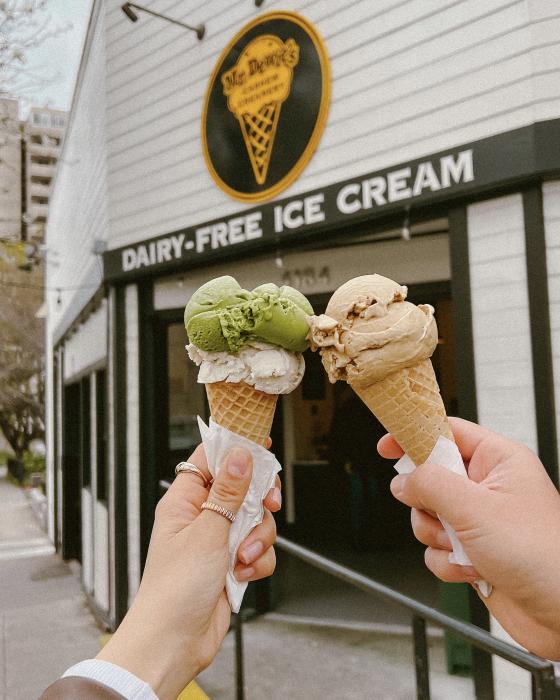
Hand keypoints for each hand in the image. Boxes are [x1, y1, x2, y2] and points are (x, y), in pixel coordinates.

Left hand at [97, 444, 279, 698]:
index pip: (210, 459)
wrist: (174, 642)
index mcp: (184, 500)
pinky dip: (256, 561)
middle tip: (267, 504)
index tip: (261, 444)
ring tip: (242, 556)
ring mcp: (217, 540)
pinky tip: (242, 573)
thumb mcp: (206, 532)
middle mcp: (201, 516)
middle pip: (242, 488)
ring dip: (257, 539)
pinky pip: (258, 549)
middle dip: (258, 501)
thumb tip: (240, 455)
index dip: (235, 448)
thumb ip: (228, 492)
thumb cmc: (174, 589)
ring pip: (255, 521)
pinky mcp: (231, 562)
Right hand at [378, 417, 559, 658]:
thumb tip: (402, 480)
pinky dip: (447, 562)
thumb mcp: (475, 509)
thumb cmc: (542, 556)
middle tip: (445, 514)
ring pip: (429, 516)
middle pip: (430, 478)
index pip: (447, 432)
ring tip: (466, 548)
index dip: (415, 436)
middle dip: (428, 504)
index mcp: (498, 461)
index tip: (387, 447)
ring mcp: (480, 520)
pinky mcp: (473, 550)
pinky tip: (472, 570)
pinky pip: (436, 548)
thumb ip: (430, 485)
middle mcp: (488, 487)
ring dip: (438, 537)